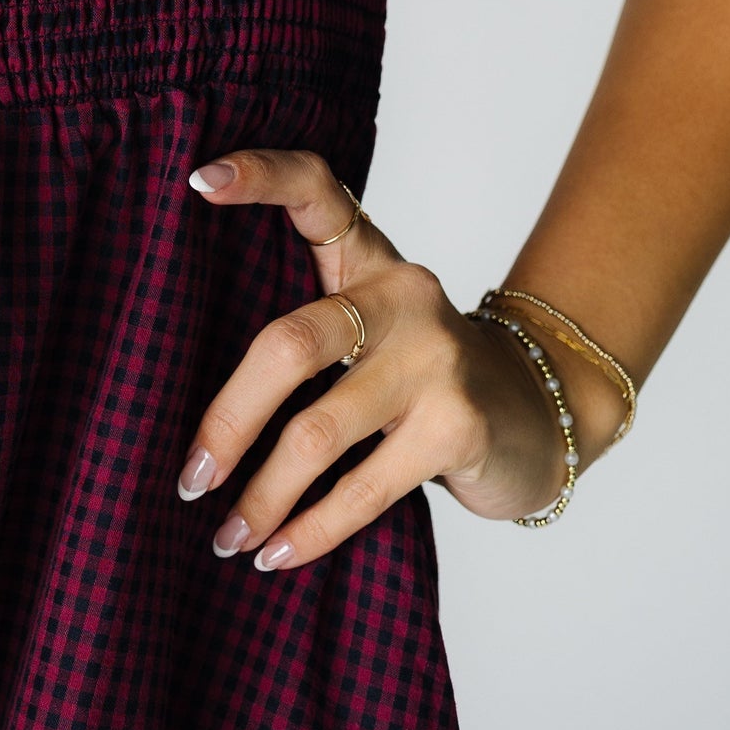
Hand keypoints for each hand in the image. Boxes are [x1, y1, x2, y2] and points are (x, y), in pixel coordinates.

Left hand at [176, 147, 569, 567]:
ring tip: (227, 536)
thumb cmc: (420, 375)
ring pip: (319, 431)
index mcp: (369, 259)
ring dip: (262, 495)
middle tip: (191, 476)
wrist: (538, 415)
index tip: (198, 180)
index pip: (317, 189)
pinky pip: (364, 488)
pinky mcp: (458, 426)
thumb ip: (307, 333)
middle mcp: (403, 294)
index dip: (260, 176)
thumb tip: (192, 407)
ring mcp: (435, 359)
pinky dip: (312, 529)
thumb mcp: (370, 329)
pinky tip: (278, 553)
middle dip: (229, 419)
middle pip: (290, 343)